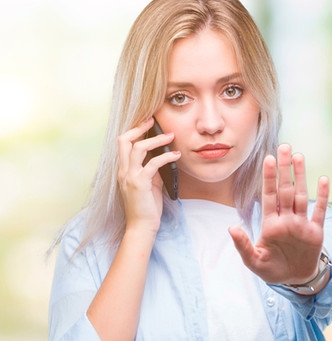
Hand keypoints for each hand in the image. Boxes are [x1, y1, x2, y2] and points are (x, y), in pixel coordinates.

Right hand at [117, 118, 180, 232]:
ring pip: (138, 148)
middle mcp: (123, 171)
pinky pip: (153, 164)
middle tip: (154, 121)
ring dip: (156, 140)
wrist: (141, 226)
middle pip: (124, 141)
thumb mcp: (149, 184)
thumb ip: (152, 170)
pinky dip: (166, 156)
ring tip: (171, 136)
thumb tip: (162, 156)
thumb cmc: (146, 207)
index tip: (147, 122)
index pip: (123, 144)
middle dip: (139, 128)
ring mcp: (130, 177)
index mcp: (123, 170)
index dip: (134, 131)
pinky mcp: (140, 184)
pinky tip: (176, 155)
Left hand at [229, 144, 329, 284]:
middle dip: (284, 169)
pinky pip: (319, 211)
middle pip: (285, 189)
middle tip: (284, 147)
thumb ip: (243, 245)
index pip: (269, 196)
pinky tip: (323, 180)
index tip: (268, 159)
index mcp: (271, 224)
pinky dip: (321, 196)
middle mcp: (286, 219)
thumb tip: (231, 228)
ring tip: (299, 156)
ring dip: (300, 176)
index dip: (269, 178)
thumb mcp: (254, 261)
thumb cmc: (272, 269)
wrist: (296, 280)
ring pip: (300, 195)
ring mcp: (302, 224)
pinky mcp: (316, 232)